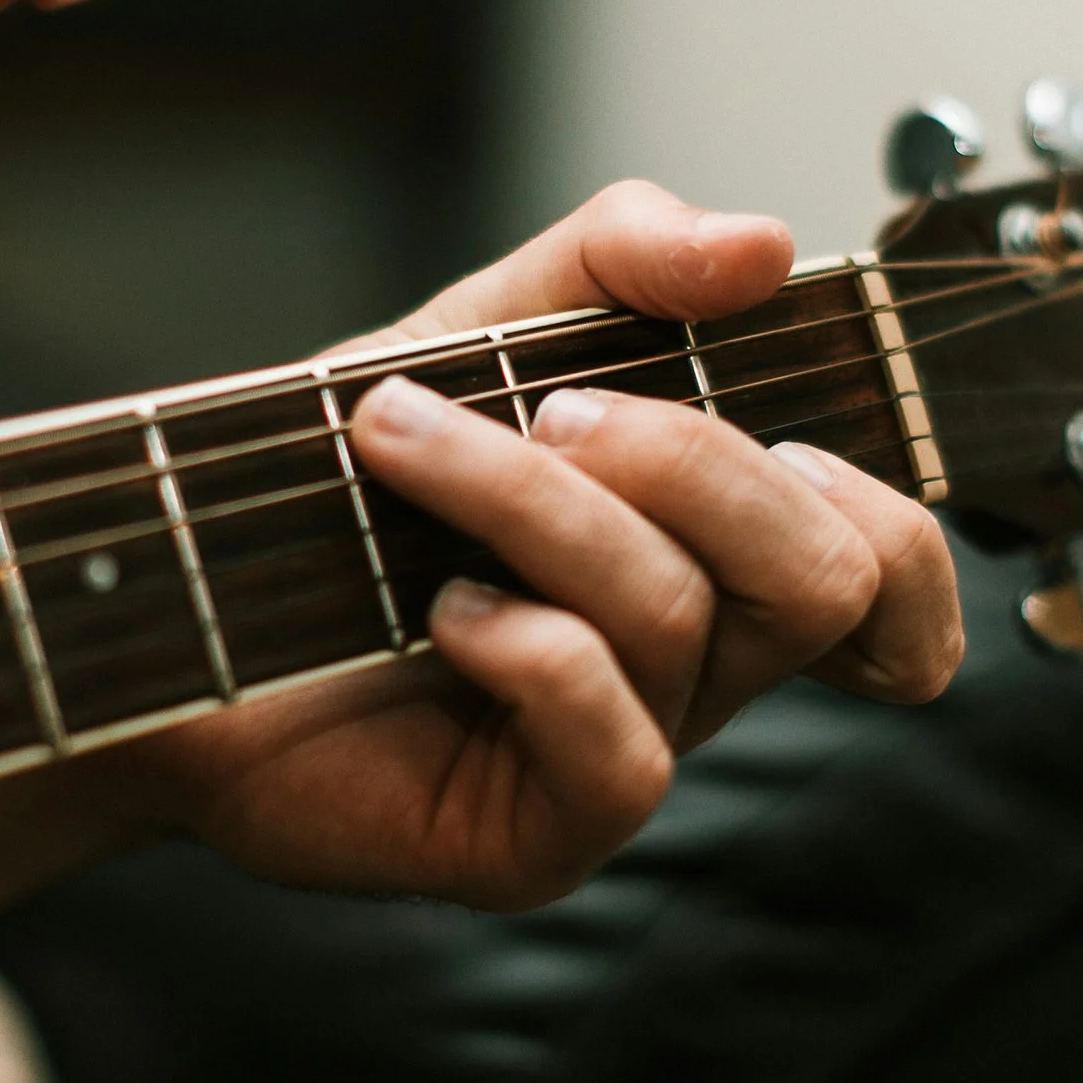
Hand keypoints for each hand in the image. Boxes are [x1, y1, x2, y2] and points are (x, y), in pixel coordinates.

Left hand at [120, 182, 964, 910]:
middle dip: (690, 458)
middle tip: (546, 406)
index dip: (901, 520)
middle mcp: (692, 670)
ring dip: (534, 501)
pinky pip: (615, 748)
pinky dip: (530, 645)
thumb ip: (624, 258)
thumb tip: (764, 246)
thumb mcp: (489, 320)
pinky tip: (437, 608)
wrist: (181, 577)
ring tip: (402, 443)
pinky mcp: (535, 836)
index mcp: (711, 559)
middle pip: (825, 577)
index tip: (786, 433)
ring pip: (683, 622)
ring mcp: (618, 757)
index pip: (895, 581)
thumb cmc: (350, 469)